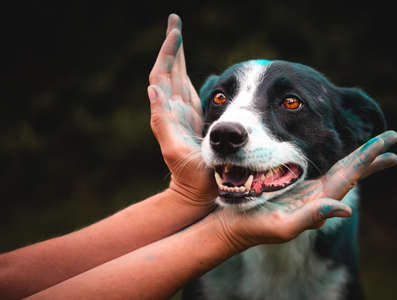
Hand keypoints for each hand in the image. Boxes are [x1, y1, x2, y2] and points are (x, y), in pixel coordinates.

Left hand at [148, 14, 216, 204]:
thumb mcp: (173, 149)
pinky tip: (187, 68)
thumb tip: (152, 88)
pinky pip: (189, 90)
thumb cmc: (188, 175)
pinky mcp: (195, 119)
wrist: (195, 192)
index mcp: (169, 112)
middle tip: (175, 22)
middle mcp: (175, 109)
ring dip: (178, 56)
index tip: (175, 31)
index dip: (168, 53)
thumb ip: (161, 121)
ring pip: (179, 77)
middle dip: (172, 46)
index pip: (163, 74)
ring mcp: (185, 113)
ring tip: (178, 36)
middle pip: (170, 70)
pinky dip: (187, 74)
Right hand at [214, 130, 396, 249]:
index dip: (368, 160)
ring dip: (357, 159)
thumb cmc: (255, 226)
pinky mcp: (292, 187)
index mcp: (317, 200)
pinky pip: (318, 171)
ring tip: (374, 149)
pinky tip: (337, 159)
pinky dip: (333, 162)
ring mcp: (305, 190)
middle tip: (391, 138)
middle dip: (370, 157)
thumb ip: (313, 217)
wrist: (233, 226)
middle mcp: (315, 194)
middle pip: (348, 171)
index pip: (348, 176)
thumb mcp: (284, 227)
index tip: (388, 147)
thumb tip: (346, 209)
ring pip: (337, 170)